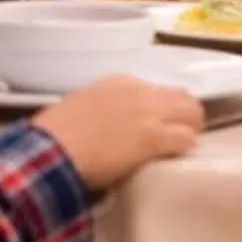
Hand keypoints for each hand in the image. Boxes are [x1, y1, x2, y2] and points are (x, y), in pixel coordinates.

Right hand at [33, 75, 204, 190]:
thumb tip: (108, 126)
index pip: (157, 90)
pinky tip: (179, 158)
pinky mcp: (154, 138)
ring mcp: (149, 114)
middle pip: (182, 98)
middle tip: (180, 136)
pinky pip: (186, 139)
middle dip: (185, 116)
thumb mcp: (81, 108)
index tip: (159, 122)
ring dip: (190, 130)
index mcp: (120, 83)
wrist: (49, 150)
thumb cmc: (54, 135)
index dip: (162, 108)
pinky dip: (186, 148)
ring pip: (192, 114)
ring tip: (182, 147)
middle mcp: (140, 92)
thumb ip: (103, 110)